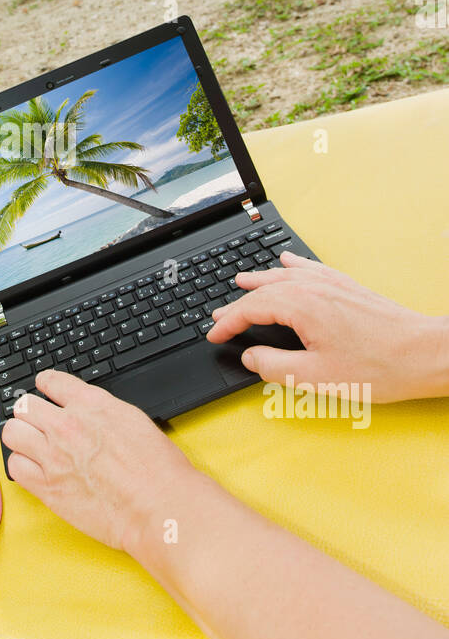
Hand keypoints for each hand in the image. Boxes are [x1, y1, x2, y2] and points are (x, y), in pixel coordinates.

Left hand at [2, 368, 191, 550]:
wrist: (157, 505)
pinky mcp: (47, 487)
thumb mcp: (133, 420)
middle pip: (24, 405)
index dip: (45, 385)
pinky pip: (15, 467)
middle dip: (29, 412)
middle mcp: (67, 425)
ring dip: (21, 437)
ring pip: (12, 432)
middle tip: (36, 423)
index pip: (51, 381)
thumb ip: (103, 413)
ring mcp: (53, 456)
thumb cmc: (156, 468)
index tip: (43, 390)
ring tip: (30, 446)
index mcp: (92, 404)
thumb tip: (89, 414)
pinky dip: (21, 466)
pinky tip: (33, 469)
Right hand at [205, 251, 448, 402]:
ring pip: (285, 276)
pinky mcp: (348, 288)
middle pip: (264, 290)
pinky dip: (294, 265)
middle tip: (218, 317)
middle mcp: (314, 289)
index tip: (214, 335)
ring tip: (241, 280)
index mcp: (302, 308)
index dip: (228, 324)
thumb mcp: (317, 377)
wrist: (423, 353)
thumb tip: (251, 358)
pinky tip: (288, 261)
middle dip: (238, 303)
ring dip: (260, 279)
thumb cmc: (377, 367)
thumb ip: (276, 367)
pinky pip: (312, 269)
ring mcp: (332, 285)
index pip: (251, 310)